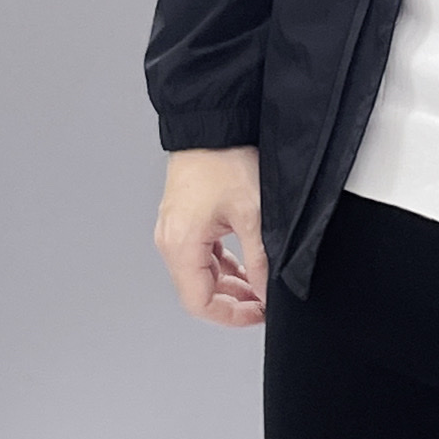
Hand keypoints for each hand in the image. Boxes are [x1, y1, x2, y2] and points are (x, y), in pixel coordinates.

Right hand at [155, 146, 268, 326]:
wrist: (213, 123)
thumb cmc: (226, 160)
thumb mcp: (252, 214)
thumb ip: (260, 259)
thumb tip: (268, 291)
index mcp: (181, 245)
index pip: (200, 302)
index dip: (231, 315)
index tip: (259, 314)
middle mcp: (170, 240)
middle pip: (199, 289)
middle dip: (233, 299)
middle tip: (265, 301)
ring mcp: (174, 228)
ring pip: (201, 271)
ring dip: (229, 281)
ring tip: (260, 283)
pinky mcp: (183, 216)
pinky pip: (200, 252)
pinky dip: (222, 262)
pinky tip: (245, 261)